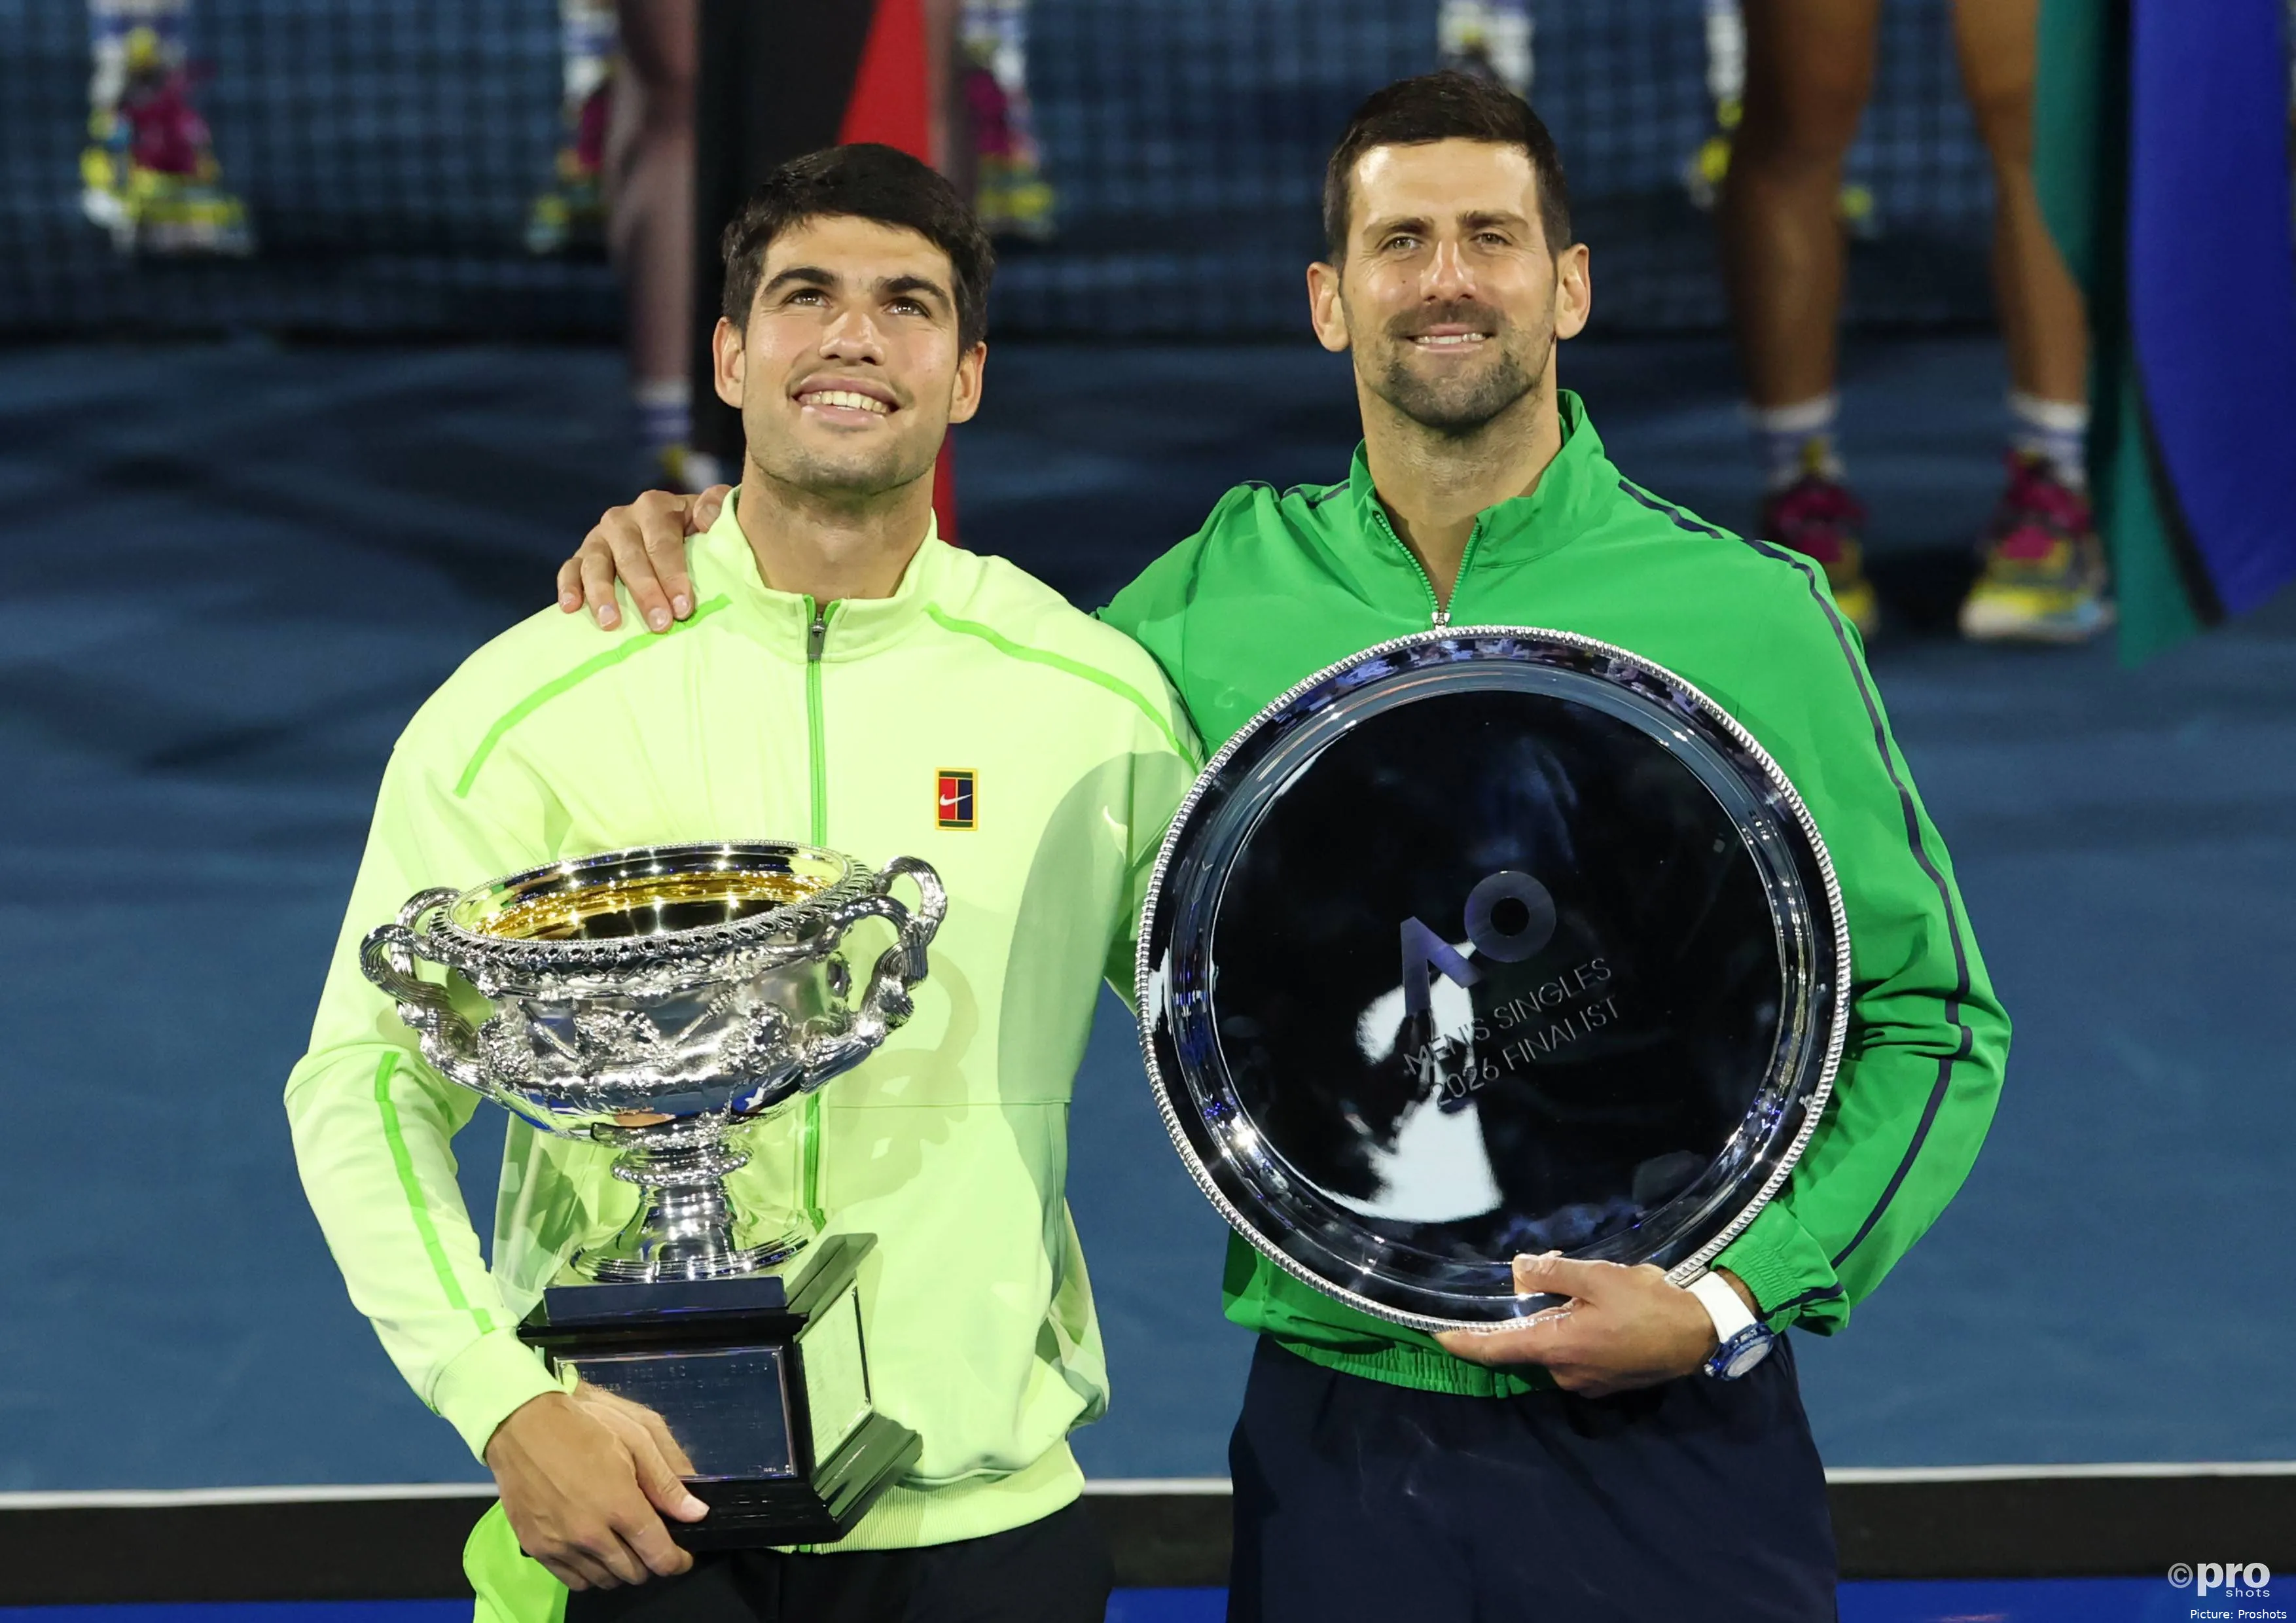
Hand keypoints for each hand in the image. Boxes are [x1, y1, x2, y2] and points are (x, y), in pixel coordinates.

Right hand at [483, 1384, 707, 1590]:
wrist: (522, 1422)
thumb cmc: (586, 1423)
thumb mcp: (638, 1437)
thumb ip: (666, 1481)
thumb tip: (696, 1514)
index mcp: (620, 1506)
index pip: (659, 1555)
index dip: (677, 1561)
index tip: (682, 1556)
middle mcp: (590, 1534)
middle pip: (634, 1572)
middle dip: (650, 1562)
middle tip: (650, 1542)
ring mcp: (560, 1544)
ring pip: (604, 1580)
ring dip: (620, 1569)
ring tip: (623, 1545)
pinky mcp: (536, 1547)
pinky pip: (573, 1580)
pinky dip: (590, 1572)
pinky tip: (594, 1551)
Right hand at [556, 484, 727, 631]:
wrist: (675, 533)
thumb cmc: (700, 533)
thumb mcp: (714, 515)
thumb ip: (717, 508)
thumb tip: (705, 518)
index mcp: (655, 507)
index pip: (663, 543)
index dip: (673, 575)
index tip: (684, 607)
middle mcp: (622, 519)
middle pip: (631, 557)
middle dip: (646, 592)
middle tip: (659, 624)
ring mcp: (599, 537)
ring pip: (596, 563)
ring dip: (602, 594)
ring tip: (612, 624)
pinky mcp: (582, 555)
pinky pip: (570, 569)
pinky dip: (568, 587)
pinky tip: (570, 608)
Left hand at [1432, 1254, 1757, 1397]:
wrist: (1701, 1334)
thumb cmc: (1648, 1303)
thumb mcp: (1598, 1277)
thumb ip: (1553, 1273)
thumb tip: (1518, 1269)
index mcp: (1555, 1347)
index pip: (1492, 1350)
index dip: (1459, 1342)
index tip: (1433, 1333)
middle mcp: (1564, 1372)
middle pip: (1524, 1342)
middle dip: (1523, 1310)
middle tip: (1545, 1272)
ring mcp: (1586, 1381)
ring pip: (1552, 1346)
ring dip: (1553, 1318)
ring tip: (1576, 1282)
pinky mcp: (1605, 1381)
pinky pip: (1574, 1354)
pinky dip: (1572, 1330)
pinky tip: (1593, 1306)